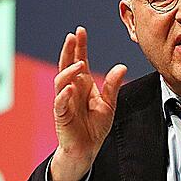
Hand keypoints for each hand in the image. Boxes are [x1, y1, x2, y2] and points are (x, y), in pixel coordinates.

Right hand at [50, 26, 126, 180]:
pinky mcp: (61, 115)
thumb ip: (112, 86)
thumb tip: (121, 66)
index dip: (79, 46)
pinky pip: (60, 102)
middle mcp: (71, 89)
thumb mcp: (108, 104)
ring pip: (61, 81)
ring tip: (78, 64)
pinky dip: (64, 95)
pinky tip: (70, 88)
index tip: (80, 31)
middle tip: (72, 36)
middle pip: (66, 65)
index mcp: (82, 84)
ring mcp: (65, 101)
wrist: (86, 149)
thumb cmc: (94, 127)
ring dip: (68, 71)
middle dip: (68, 50)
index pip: (78, 60)